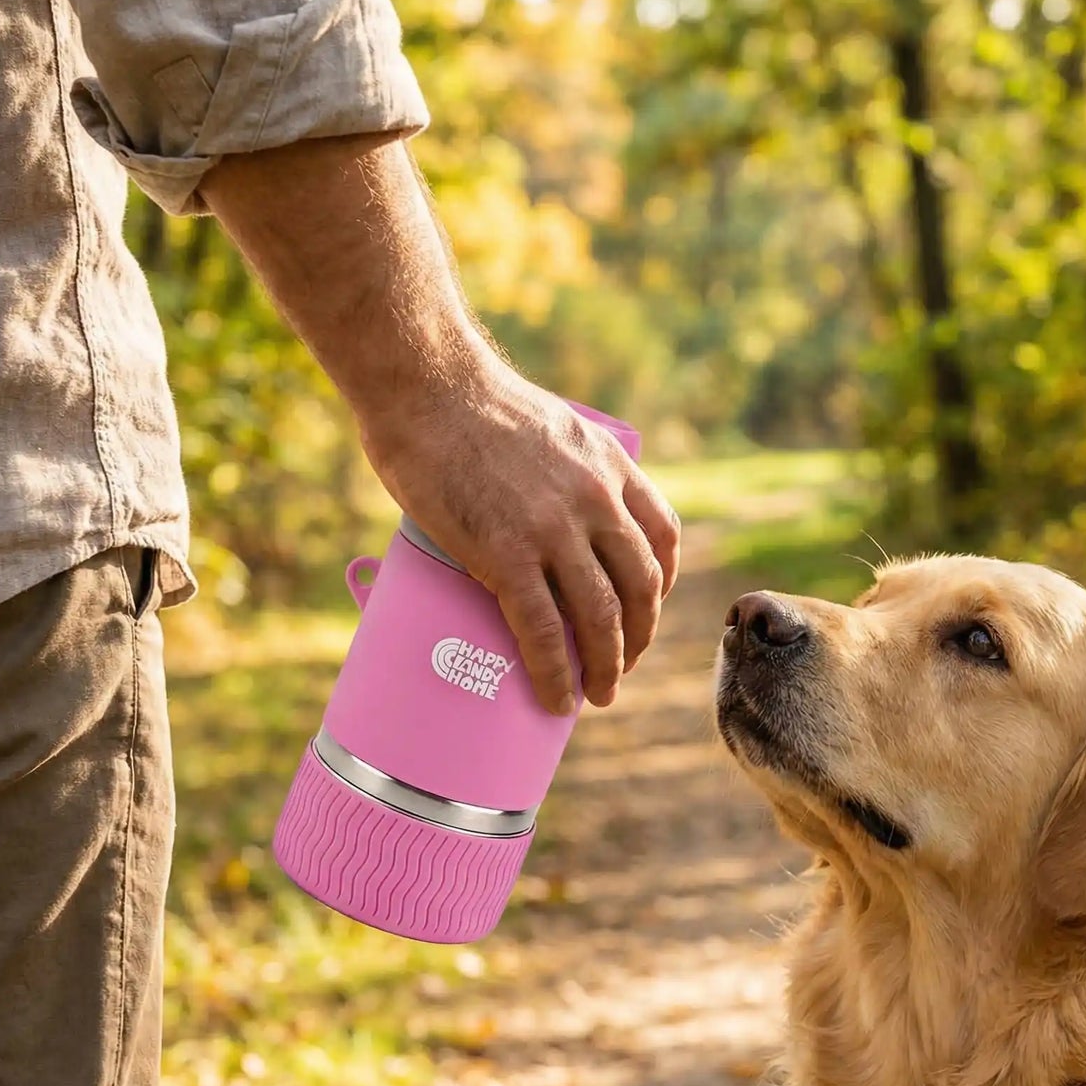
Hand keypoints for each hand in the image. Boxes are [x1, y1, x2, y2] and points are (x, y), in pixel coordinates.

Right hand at [360, 342, 679, 714]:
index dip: (661, 586)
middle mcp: (596, 500)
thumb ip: (556, 470)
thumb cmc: (463, 401)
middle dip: (638, 638)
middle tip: (622, 667)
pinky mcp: (507, 554)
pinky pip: (544, 631)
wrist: (423, 384)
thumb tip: (533, 511)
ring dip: (607, 667)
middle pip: (640, 587)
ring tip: (599, 696)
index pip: (661, 537)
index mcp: (609, 465)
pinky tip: (557, 700)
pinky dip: (556, 674)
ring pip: (601, 617)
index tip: (646, 612)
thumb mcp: (545, 427)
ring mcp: (555, 530)